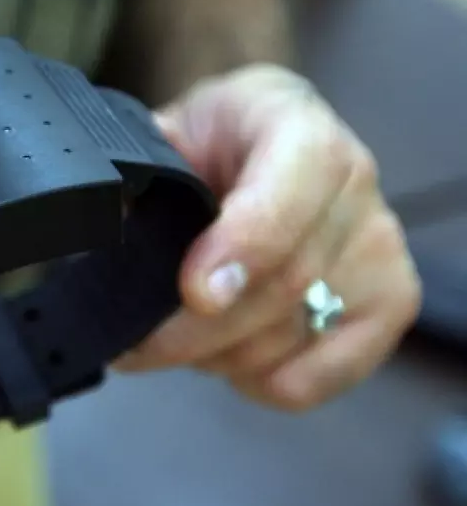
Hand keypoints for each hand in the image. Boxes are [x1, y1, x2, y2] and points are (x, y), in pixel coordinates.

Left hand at [114, 65, 421, 409]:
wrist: (254, 141)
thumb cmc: (211, 138)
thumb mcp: (168, 130)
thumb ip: (143, 171)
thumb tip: (114, 222)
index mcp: (296, 126)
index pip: (286, 196)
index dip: (242, 250)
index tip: (196, 292)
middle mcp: (353, 182)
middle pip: (284, 284)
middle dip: (197, 330)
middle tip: (134, 345)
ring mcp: (376, 244)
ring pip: (293, 334)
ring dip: (217, 356)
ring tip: (166, 343)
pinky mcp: (389, 299)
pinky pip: (328, 372)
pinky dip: (266, 380)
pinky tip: (226, 358)